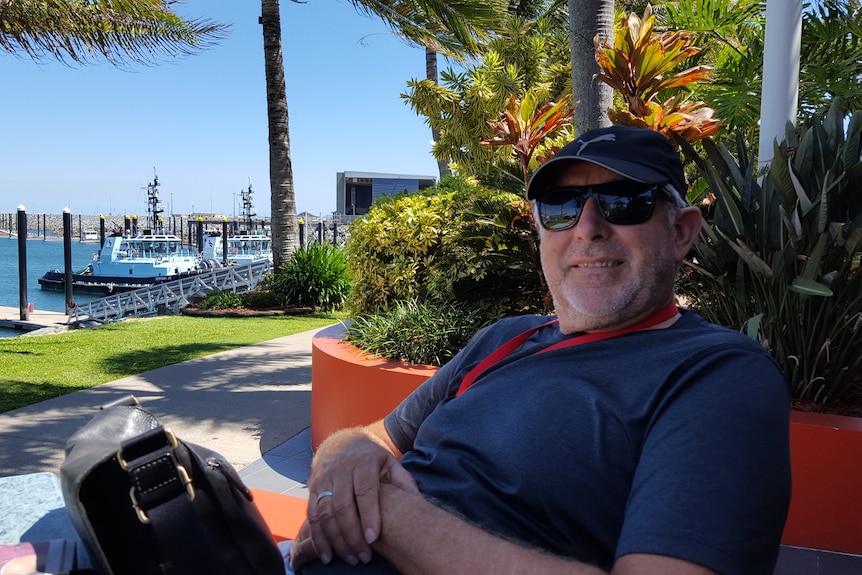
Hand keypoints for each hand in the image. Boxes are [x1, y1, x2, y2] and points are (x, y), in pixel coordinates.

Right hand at [303, 429, 417, 567]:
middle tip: (364, 556)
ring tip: (350, 558)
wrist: (342, 443)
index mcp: (363, 462)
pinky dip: (318, 537)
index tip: (373, 538)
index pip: (365, 491)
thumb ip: (403, 480)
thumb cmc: (372, 458)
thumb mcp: (390, 462)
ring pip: (325, 513)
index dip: (368, 515)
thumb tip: (416, 500)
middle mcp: (340, 469)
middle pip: (343, 506)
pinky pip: (312, 515)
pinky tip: (327, 554)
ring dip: (335, 540)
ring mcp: (324, 479)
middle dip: (352, 535)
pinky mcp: (312, 488)